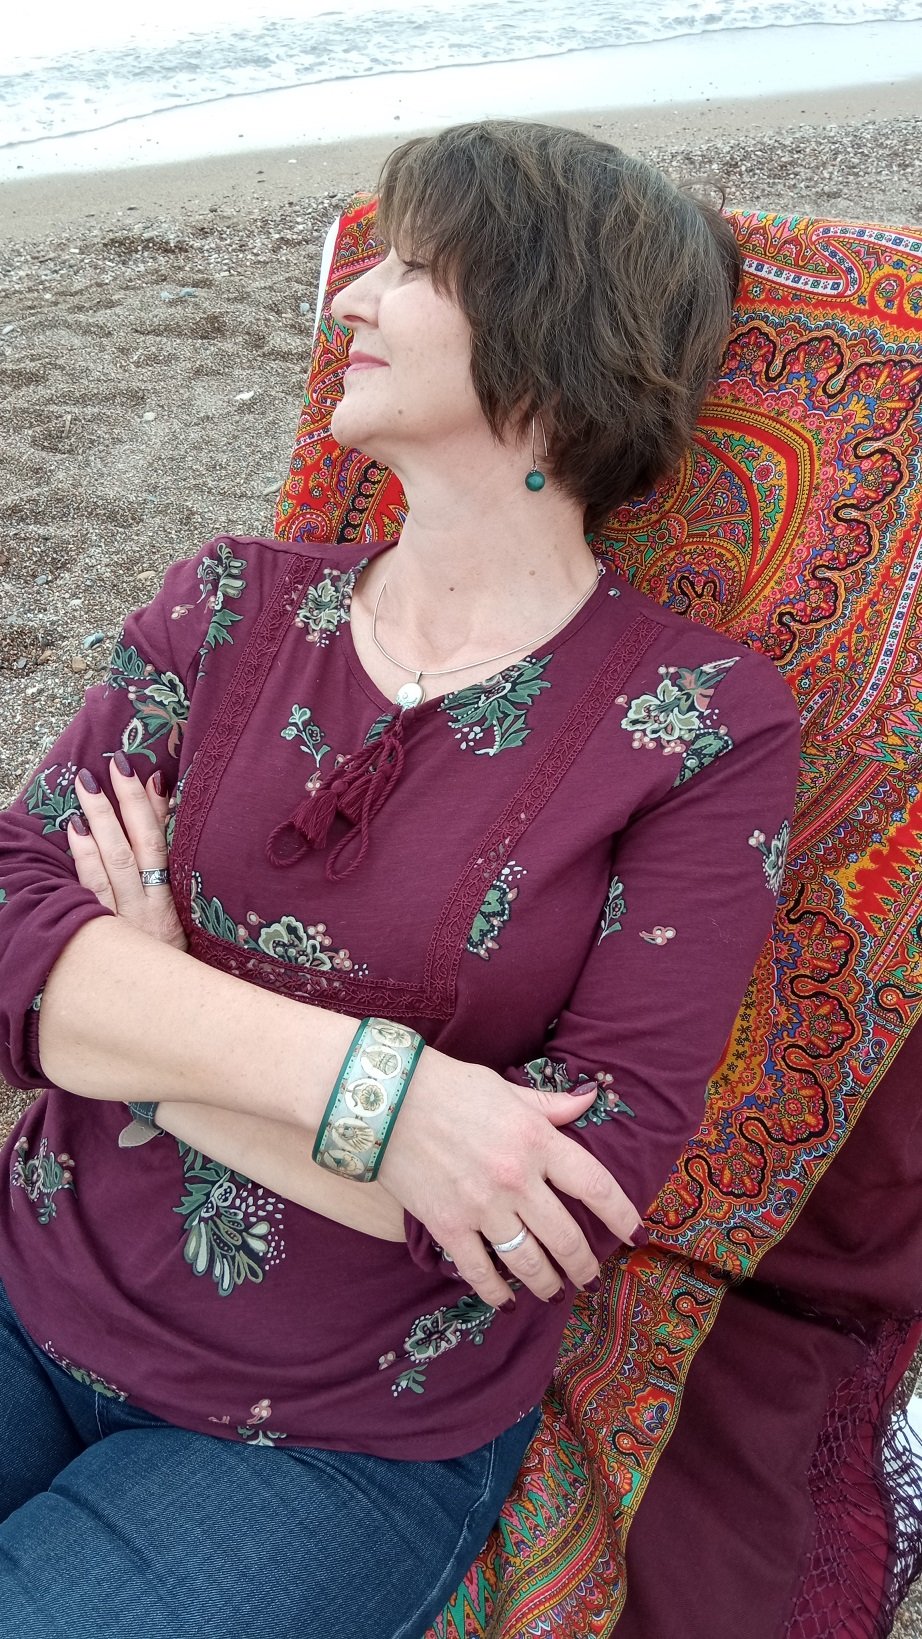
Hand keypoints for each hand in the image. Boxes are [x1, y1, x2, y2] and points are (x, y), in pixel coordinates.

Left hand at [68, 757, 187, 951]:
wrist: (164, 1019)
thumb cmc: (178, 970)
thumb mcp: (191, 927)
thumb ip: (181, 879)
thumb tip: (173, 826)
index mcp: (174, 908)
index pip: (165, 849)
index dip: (156, 811)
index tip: (149, 775)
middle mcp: (148, 912)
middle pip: (136, 849)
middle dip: (125, 804)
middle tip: (113, 766)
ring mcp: (121, 924)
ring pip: (110, 864)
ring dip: (100, 821)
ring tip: (87, 787)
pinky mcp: (99, 936)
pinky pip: (89, 891)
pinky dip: (83, 858)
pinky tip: (76, 831)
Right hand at [377, 1047, 642, 1308]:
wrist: (387, 1101)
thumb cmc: (450, 1087)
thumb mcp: (507, 1090)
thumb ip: (550, 1106)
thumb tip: (590, 1100)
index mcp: (537, 1141)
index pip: (595, 1185)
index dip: (621, 1214)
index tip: (636, 1234)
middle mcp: (516, 1179)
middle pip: (566, 1236)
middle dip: (584, 1264)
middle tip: (590, 1277)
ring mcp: (482, 1206)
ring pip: (528, 1261)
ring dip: (547, 1283)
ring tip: (555, 1292)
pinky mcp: (448, 1225)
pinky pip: (480, 1270)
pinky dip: (496, 1291)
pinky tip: (507, 1300)